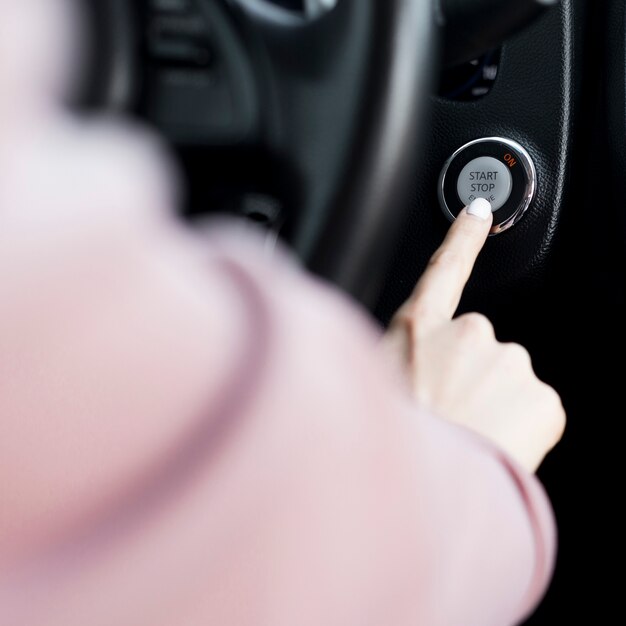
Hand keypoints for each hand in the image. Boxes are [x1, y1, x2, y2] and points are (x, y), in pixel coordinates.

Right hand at [383, 200, 564, 471]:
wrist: (423, 492)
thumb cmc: (389, 439)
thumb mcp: (371, 382)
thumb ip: (400, 360)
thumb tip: (420, 369)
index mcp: (419, 327)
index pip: (445, 267)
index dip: (462, 237)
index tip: (479, 210)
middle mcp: (468, 333)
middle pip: (479, 347)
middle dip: (469, 378)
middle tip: (446, 415)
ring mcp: (510, 362)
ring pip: (507, 381)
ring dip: (492, 406)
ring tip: (464, 437)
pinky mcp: (543, 397)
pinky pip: (533, 409)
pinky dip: (518, 428)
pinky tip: (491, 447)